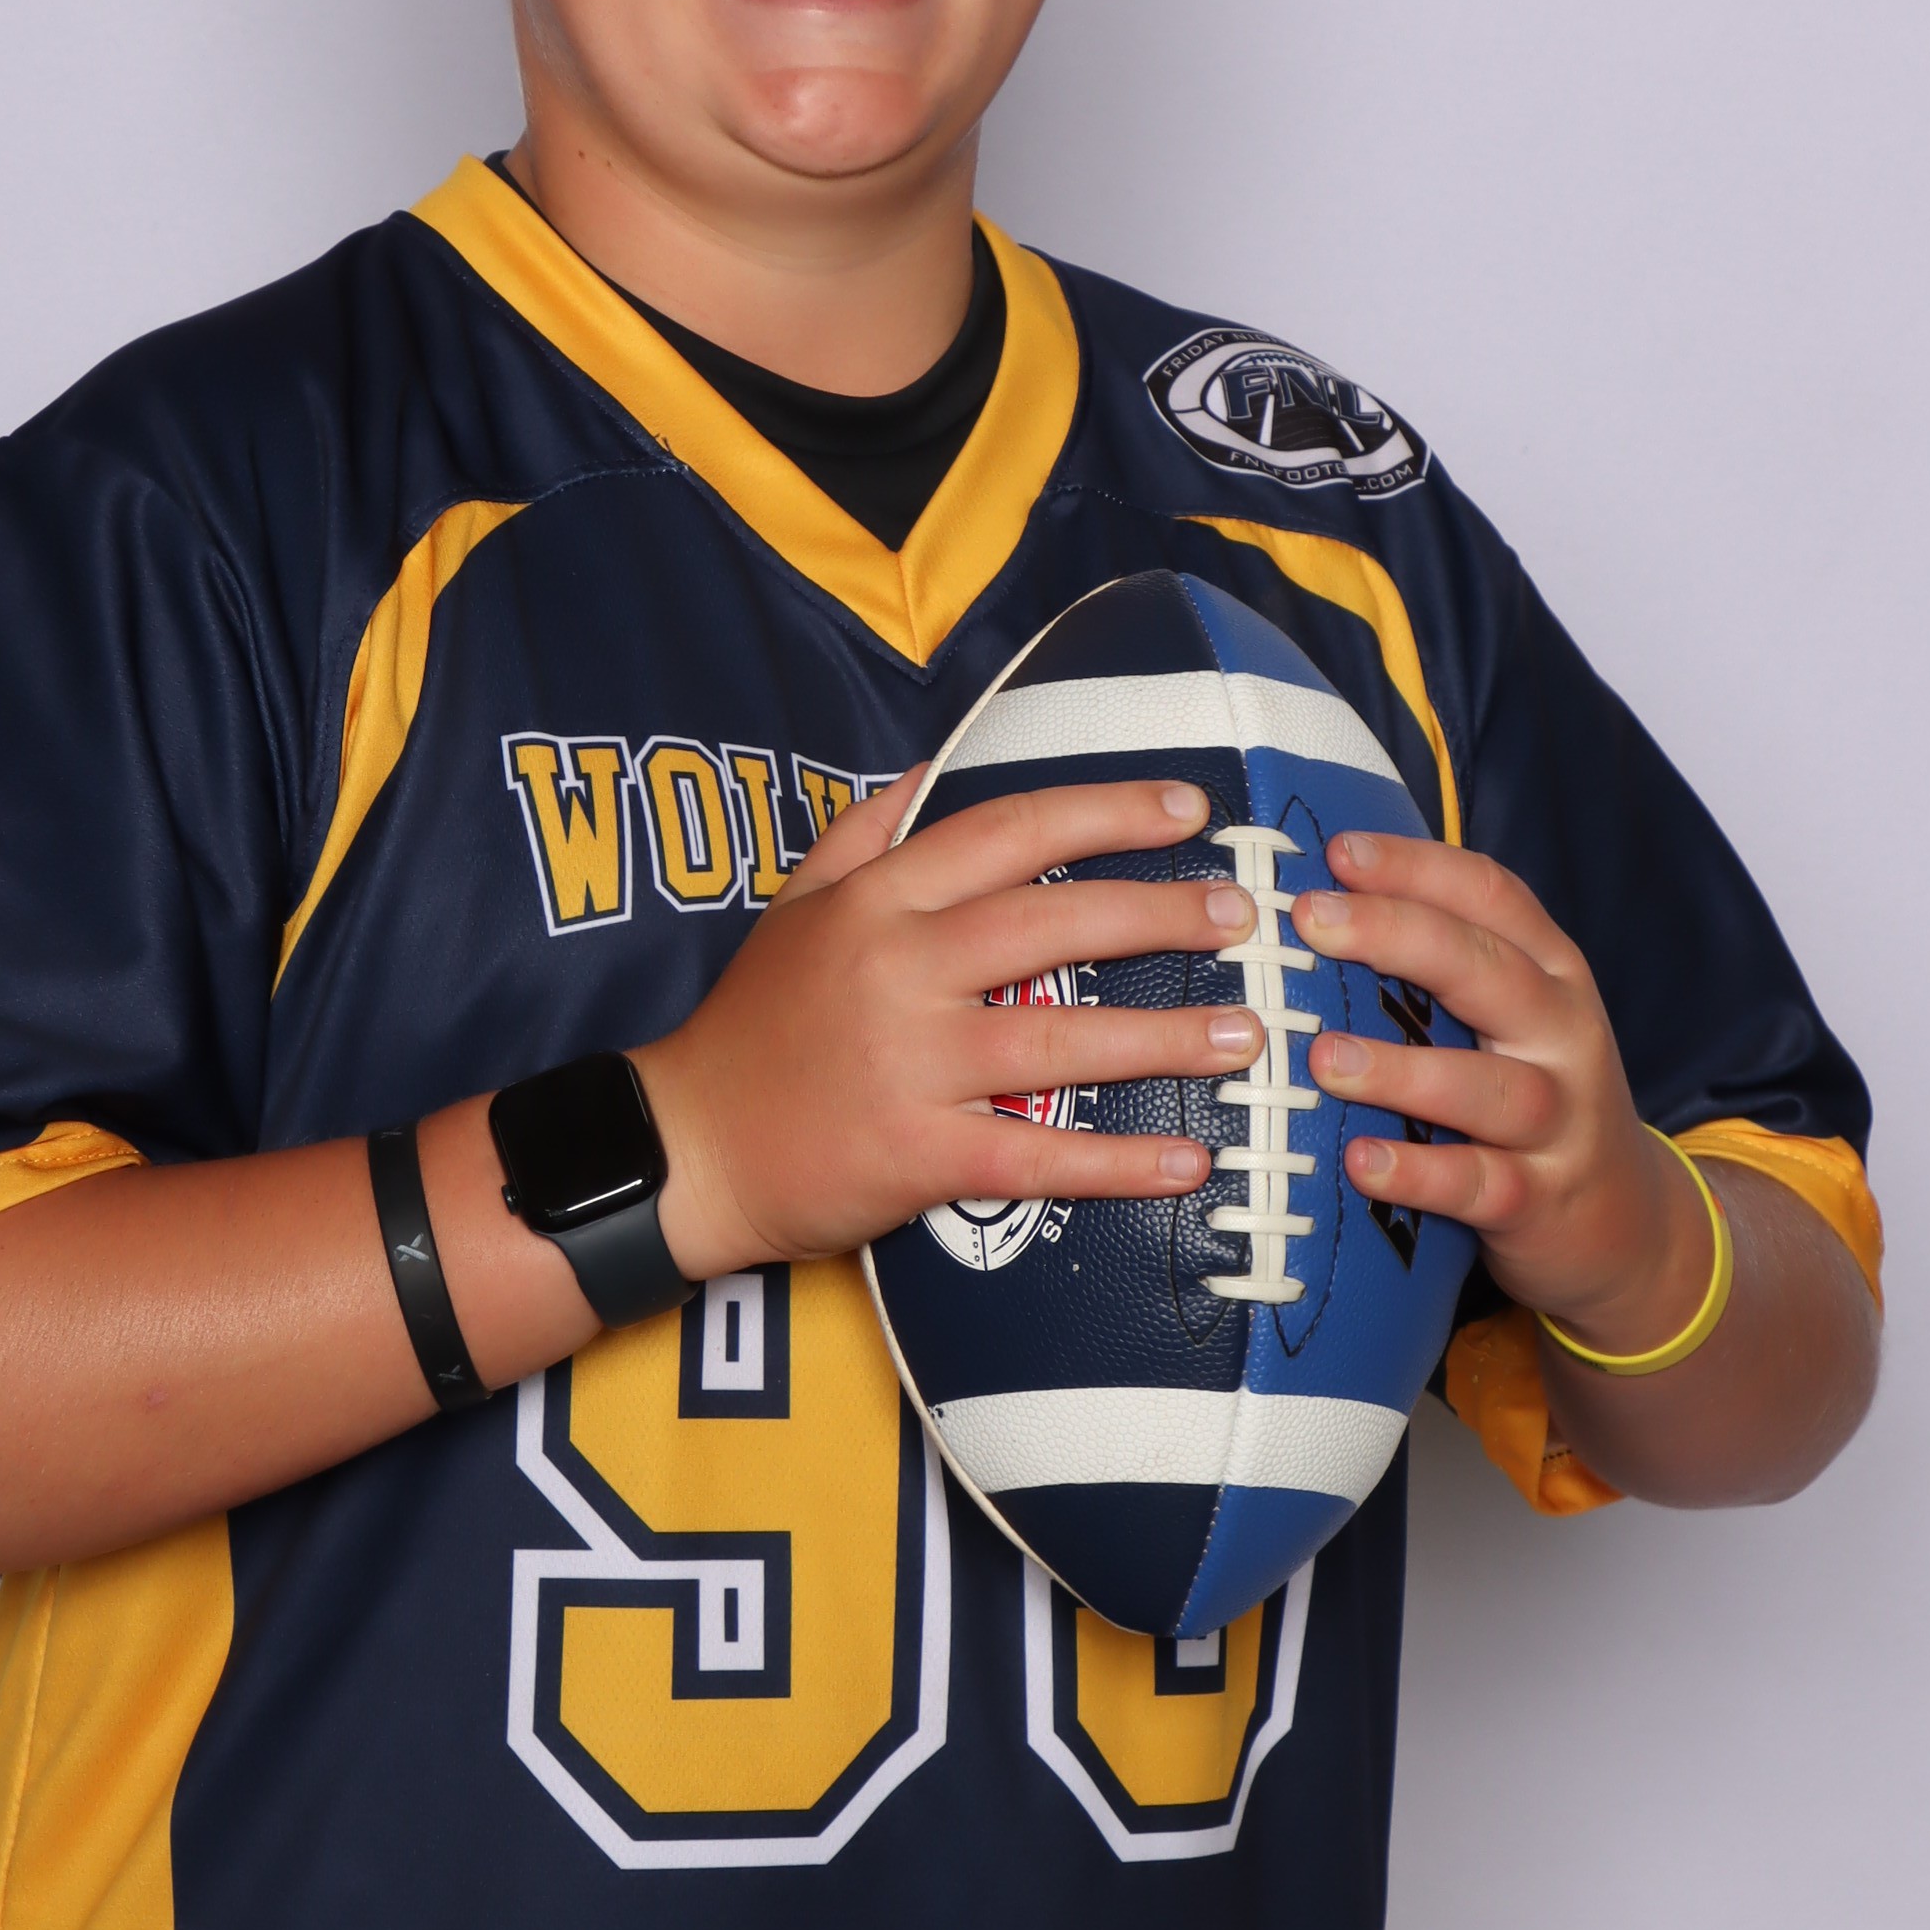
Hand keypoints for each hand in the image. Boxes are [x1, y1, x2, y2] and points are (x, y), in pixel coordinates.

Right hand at [639, 776, 1269, 1281]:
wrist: (686, 1148)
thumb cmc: (752, 1025)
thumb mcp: (794, 906)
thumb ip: (863, 832)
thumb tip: (929, 765)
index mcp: (879, 901)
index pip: (1009, 830)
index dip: (1106, 811)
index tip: (1188, 805)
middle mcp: (899, 969)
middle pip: (1051, 923)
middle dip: (1158, 912)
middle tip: (1240, 914)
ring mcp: (910, 1064)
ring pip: (1058, 1041)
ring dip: (1163, 1036)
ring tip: (1244, 1032)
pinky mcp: (918, 1155)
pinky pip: (1037, 1154)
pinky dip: (1118, 1163)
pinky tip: (1189, 1159)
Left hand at [1290, 834, 1710, 1352]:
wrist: (1627, 1227)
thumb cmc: (1538, 1103)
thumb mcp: (1515, 1022)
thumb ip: (1444, 968)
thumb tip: (1325, 904)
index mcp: (1552, 974)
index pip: (1492, 896)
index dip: (1416, 867)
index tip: (1337, 852)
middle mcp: (1564, 1036)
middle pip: (1488, 971)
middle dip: (1396, 936)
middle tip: (1311, 921)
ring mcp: (1561, 1122)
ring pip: (1487, 1086)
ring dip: (1400, 1068)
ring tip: (1322, 1056)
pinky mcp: (1542, 1201)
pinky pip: (1480, 1184)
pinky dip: (1421, 1173)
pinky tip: (1360, 1160)